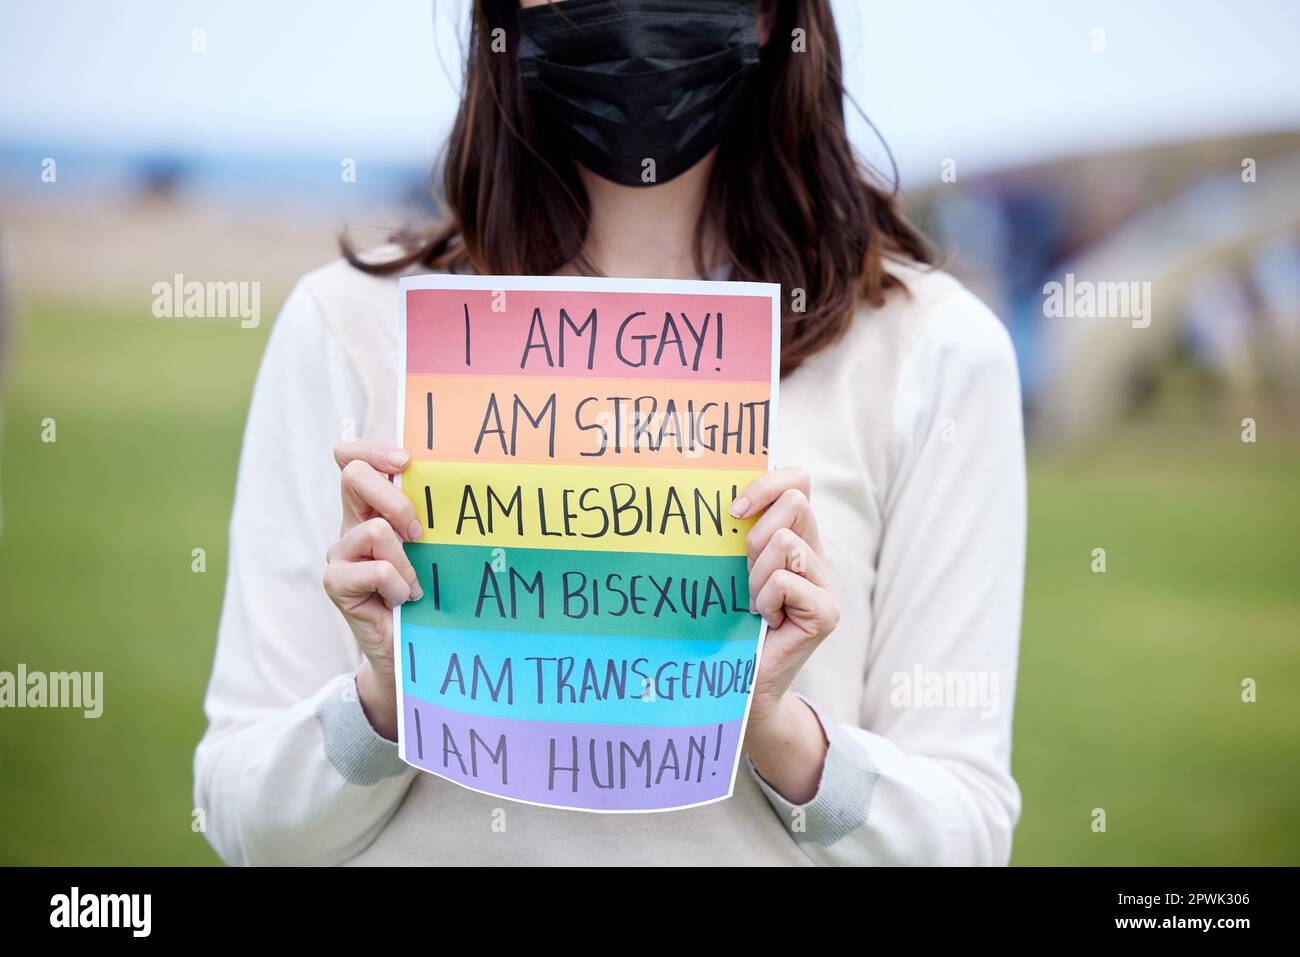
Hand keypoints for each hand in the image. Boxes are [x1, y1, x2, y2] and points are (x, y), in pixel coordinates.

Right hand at [322, 439, 423, 739]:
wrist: (408, 649)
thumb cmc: (430, 591)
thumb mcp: (434, 545)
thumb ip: (432, 513)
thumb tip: (471, 473)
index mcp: (370, 506)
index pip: (350, 456)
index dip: (372, 448)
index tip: (408, 462)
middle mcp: (350, 523)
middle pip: (352, 474)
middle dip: (394, 498)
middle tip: (419, 532)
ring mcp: (340, 553)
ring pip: (374, 529)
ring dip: (405, 560)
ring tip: (415, 585)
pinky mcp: (336, 583)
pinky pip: (375, 570)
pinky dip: (399, 586)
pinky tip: (403, 601)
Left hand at [732, 467, 839, 801]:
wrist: (742, 683)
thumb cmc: (728, 622)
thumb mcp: (730, 568)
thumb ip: (738, 533)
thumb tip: (720, 496)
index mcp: (794, 537)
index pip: (798, 481)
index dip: (768, 483)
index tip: (733, 511)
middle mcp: (816, 555)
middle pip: (795, 502)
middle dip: (756, 536)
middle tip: (746, 575)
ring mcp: (826, 584)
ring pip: (784, 542)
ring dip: (756, 576)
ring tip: (755, 605)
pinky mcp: (827, 612)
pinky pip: (785, 582)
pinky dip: (765, 600)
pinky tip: (767, 622)